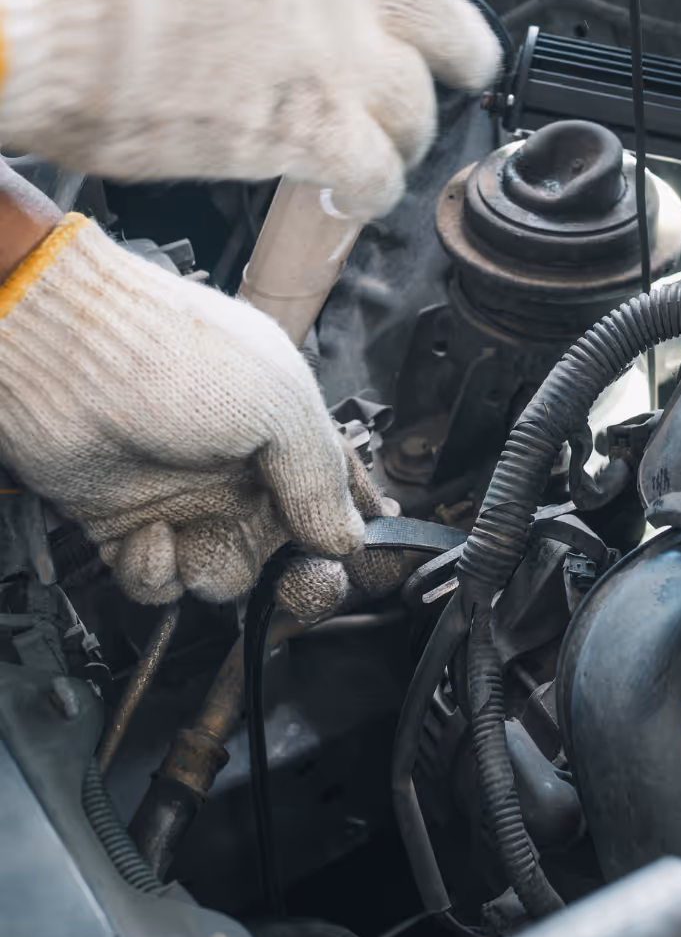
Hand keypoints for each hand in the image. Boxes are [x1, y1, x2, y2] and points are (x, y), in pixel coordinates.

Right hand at [0, 0, 500, 220]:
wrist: (36, 17)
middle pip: (439, 14)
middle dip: (462, 48)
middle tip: (464, 69)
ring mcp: (327, 53)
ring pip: (413, 105)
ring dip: (408, 134)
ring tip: (389, 151)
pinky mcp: (307, 127)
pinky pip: (375, 171)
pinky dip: (374, 191)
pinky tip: (354, 197)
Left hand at [0, 202, 384, 607]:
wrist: (61, 355)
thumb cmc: (171, 354)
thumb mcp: (278, 405)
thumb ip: (321, 476)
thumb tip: (348, 535)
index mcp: (283, 432)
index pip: (335, 492)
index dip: (351, 528)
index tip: (362, 562)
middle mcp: (239, 470)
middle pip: (288, 549)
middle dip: (300, 576)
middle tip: (300, 583)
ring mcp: (185, 501)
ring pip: (226, 574)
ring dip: (216, 571)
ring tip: (196, 539)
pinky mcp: (129, 528)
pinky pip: (159, 581)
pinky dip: (155, 573)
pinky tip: (149, 535)